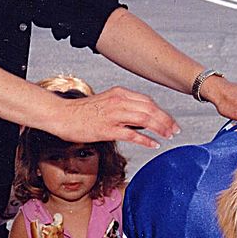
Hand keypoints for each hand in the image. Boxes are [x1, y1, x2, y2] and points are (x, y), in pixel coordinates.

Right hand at [46, 86, 179, 148]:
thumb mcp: (105, 103)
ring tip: (168, 136)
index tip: (170, 121)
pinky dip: (146, 139)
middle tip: (175, 130)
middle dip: (166, 120)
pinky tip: (154, 144)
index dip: (161, 112)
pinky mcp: (107, 128)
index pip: (147, 101)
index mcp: (119, 93)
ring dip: (160, 128)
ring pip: (145, 119)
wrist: (61, 115)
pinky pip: (132, 133)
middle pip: (150, 109)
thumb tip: (139, 120)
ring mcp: (113, 115)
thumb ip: (123, 108)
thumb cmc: (81, 112)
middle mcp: (119, 101)